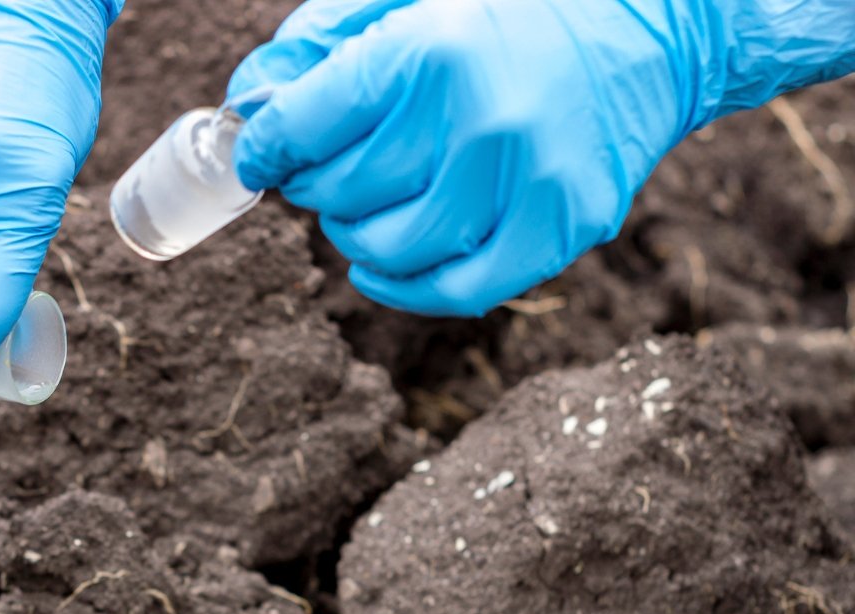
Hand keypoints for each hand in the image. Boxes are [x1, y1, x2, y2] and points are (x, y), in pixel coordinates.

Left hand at [228, 0, 854, 316]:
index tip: (261, 154)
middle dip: (314, 185)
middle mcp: (476, 121)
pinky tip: (378, 265)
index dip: (265, 148)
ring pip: (388, 247)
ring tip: (360, 206)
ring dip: (353, 234)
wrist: (658, 22)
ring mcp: (523, 182)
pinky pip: (456, 290)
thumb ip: (323, 42)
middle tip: (326, 168)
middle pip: (340, 192)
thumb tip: (249, 104)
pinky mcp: (560, 227)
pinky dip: (401, 287)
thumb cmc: (517, 5)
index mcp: (430, 52)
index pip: (301, 127)